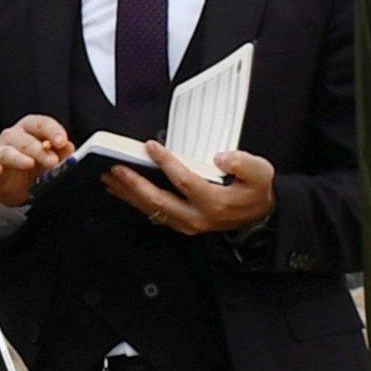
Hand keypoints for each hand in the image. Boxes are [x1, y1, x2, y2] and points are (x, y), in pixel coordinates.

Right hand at [0, 115, 77, 210]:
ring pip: (7, 152)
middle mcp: (12, 136)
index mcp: (30, 128)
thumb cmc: (35, 167)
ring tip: (30, 164)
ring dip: (19, 158)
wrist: (16, 188)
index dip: (52, 131)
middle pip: (25, 139)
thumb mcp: (52, 159)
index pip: (41, 124)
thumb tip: (69, 148)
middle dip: (39, 150)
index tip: (62, 142)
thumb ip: (62, 153)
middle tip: (52, 161)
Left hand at [109, 144, 277, 236]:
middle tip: (116, 168)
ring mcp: (187, 223)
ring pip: (151, 209)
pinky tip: (121, 190)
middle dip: (134, 183)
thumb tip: (221, 157)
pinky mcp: (181, 224)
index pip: (184, 181)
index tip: (151, 147)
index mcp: (215, 202)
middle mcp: (197, 216)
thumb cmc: (256, 190)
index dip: (166, 162)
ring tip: (109, 177)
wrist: (260, 214)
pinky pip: (153, 212)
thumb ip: (242, 162)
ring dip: (128, 193)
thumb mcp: (260, 172)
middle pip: (158, 200)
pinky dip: (134, 201)